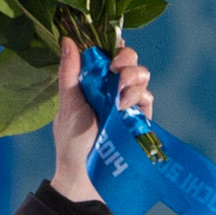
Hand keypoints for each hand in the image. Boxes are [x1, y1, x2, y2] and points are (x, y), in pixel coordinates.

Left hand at [53, 35, 151, 204]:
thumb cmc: (71, 142)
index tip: (111, 46)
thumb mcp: (68, 104)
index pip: (108, 53)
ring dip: (133, 78)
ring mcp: (127, 102)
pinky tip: (125, 108)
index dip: (113, 44)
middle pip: (129, 59)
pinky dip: (138, 97)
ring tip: (119, 97)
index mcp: (93, 82)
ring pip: (141, 75)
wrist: (84, 175)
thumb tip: (67, 40)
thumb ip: (69, 73)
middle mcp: (111, 88)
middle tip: (117, 69)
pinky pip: (147, 97)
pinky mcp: (139, 117)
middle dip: (127, 59)